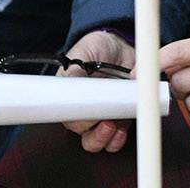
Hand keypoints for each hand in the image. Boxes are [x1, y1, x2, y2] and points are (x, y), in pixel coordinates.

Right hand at [60, 30, 136, 152]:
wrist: (120, 46)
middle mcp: (83, 110)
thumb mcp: (84, 52)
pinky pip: (114, 140)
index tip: (89, 116)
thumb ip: (76, 66)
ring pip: (96, 142)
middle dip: (94, 134)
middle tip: (105, 122)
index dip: (78, 122)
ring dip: (106, 139)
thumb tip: (71, 77)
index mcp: (69, 97)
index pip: (68, 118)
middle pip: (82, 135)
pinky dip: (118, 139)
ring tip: (114, 126)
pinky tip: (122, 130)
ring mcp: (100, 116)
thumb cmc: (97, 48)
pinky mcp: (118, 118)